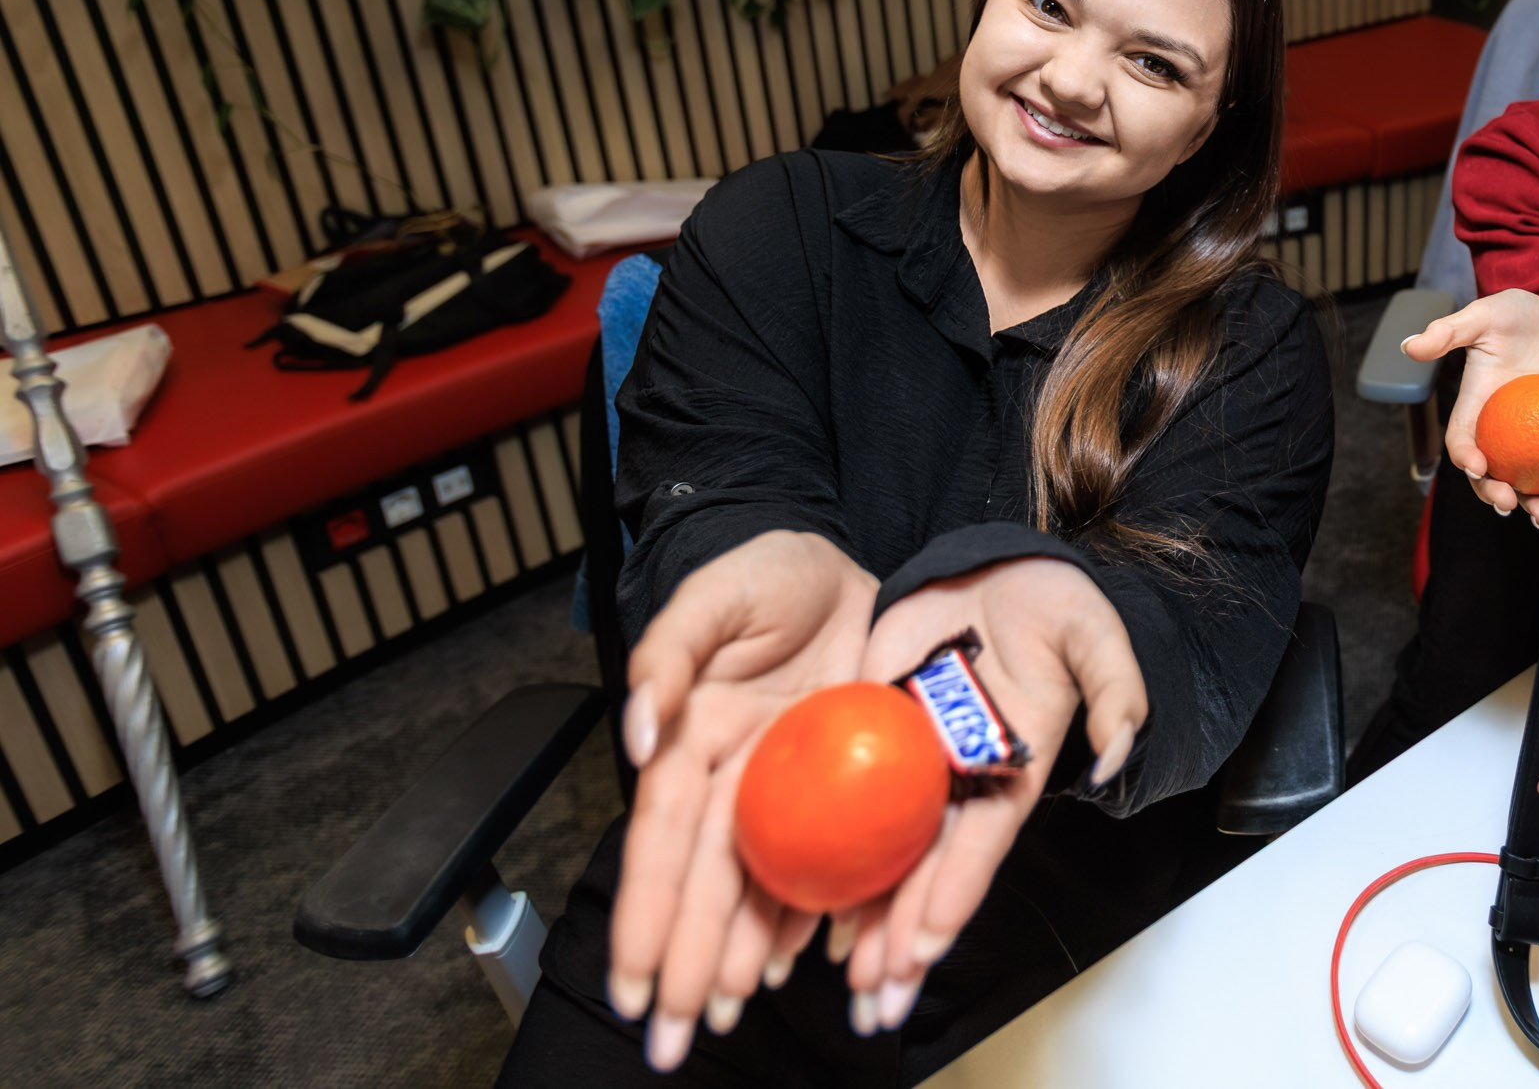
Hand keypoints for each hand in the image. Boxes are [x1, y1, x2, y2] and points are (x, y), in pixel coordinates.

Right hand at [608, 530, 878, 1070]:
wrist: (841, 566)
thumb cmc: (768, 574)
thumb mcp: (711, 596)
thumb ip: (665, 655)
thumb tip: (637, 731)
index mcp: (689, 740)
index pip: (660, 841)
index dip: (645, 912)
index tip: (632, 979)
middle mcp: (731, 777)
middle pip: (703, 884)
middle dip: (683, 963)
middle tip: (670, 1036)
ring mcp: (782, 787)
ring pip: (753, 887)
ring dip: (737, 956)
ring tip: (725, 1017)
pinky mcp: (835, 786)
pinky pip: (814, 861)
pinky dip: (803, 915)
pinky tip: (793, 966)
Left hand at [836, 556, 1147, 1035]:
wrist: (999, 567)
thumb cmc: (1055, 606)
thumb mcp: (1095, 637)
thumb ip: (1115, 694)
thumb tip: (1113, 753)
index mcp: (1013, 767)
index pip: (982, 842)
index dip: (955, 892)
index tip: (926, 945)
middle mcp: (961, 776)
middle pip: (928, 867)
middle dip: (903, 936)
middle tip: (876, 997)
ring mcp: (914, 756)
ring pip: (884, 847)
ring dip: (863, 913)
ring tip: (840, 977)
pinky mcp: (870, 722)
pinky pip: (844, 793)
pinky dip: (828, 845)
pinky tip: (800, 895)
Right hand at [1402, 288, 1538, 531]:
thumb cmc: (1517, 314)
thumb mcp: (1483, 316)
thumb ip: (1449, 331)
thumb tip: (1408, 346)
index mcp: (1477, 406)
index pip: (1463, 439)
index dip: (1465, 456)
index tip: (1477, 466)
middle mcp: (1503, 428)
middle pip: (1492, 473)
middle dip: (1495, 495)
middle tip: (1509, 503)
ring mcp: (1535, 436)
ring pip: (1529, 480)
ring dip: (1535, 504)